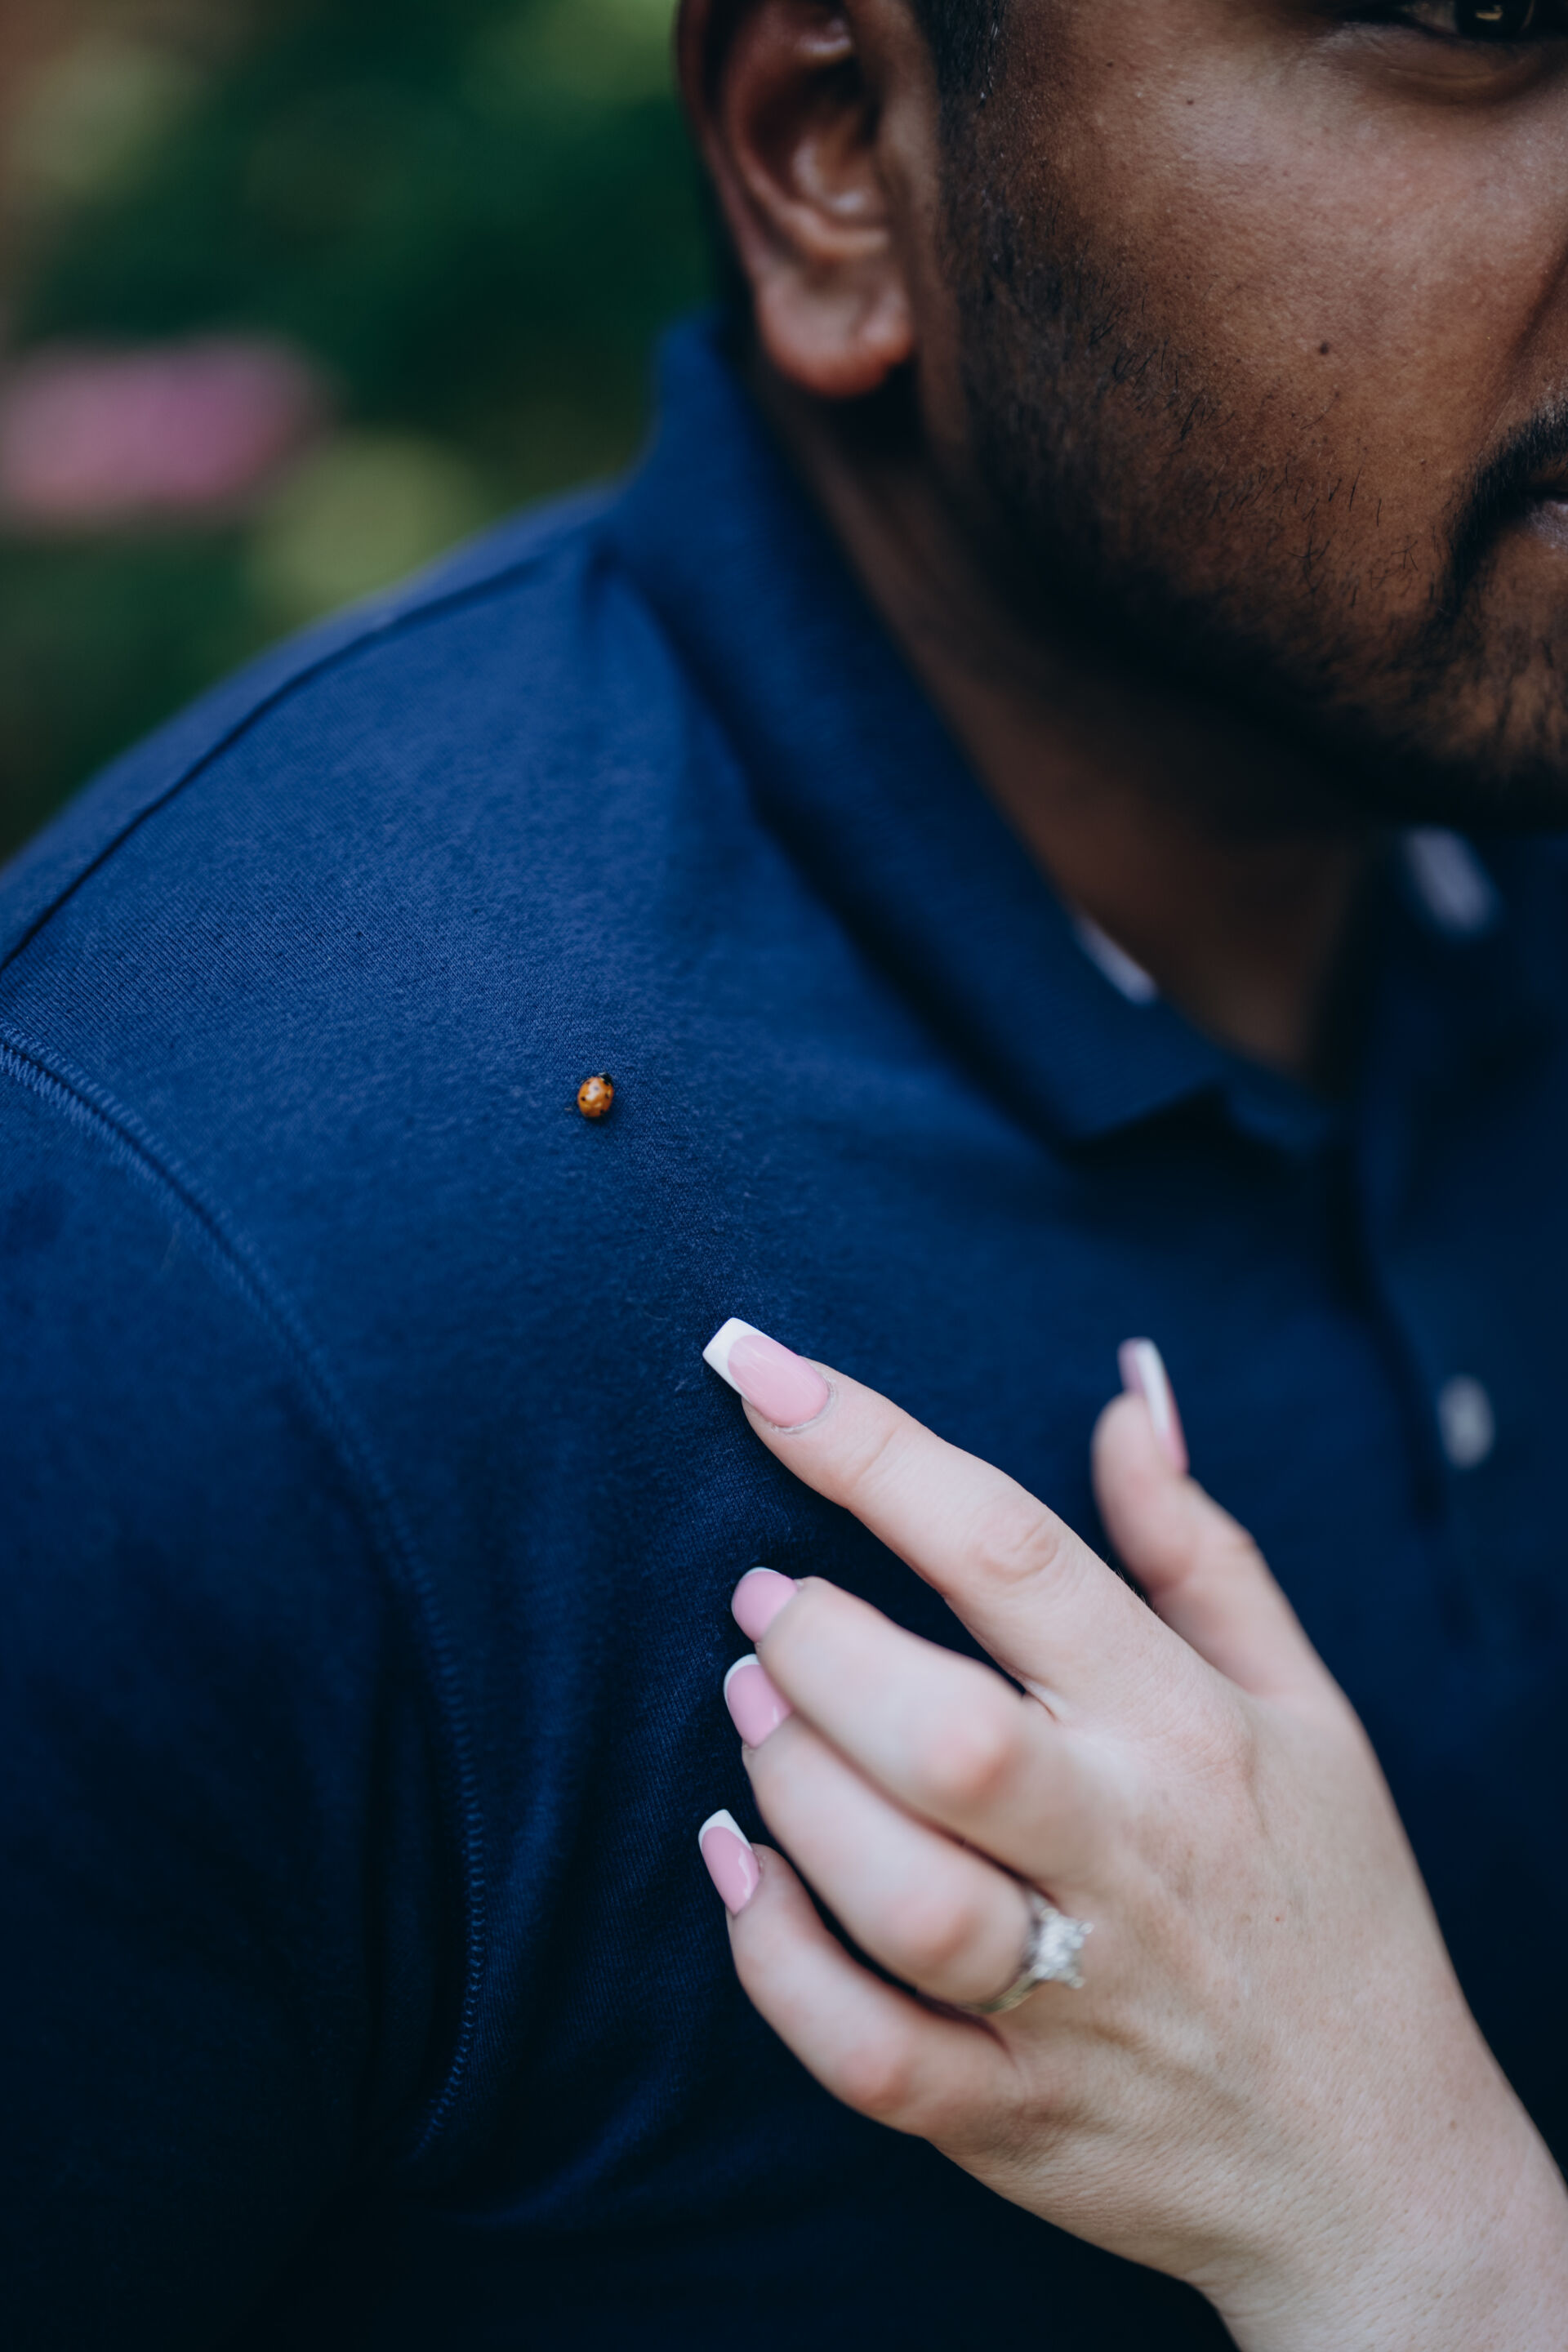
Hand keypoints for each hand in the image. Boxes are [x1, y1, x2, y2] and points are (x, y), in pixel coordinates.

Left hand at [697, 1325, 1567, 2351]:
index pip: (1012, 1551)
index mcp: (1186, 1729)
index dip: (870, 1448)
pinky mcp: (1011, 2118)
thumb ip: (1199, 1552)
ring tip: (751, 1712)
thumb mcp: (1305, 1708)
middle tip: (760, 1600)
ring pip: (897, 1890)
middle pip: (945, 1732)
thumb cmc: (1329, 1906)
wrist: (1380, 2165)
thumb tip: (1124, 1401)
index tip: (757, 1370)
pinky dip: (776, 1962)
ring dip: (792, 1786)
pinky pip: (866, 2050)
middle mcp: (1126, 1851)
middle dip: (819, 1646)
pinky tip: (740, 1874)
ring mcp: (1071, 1996)